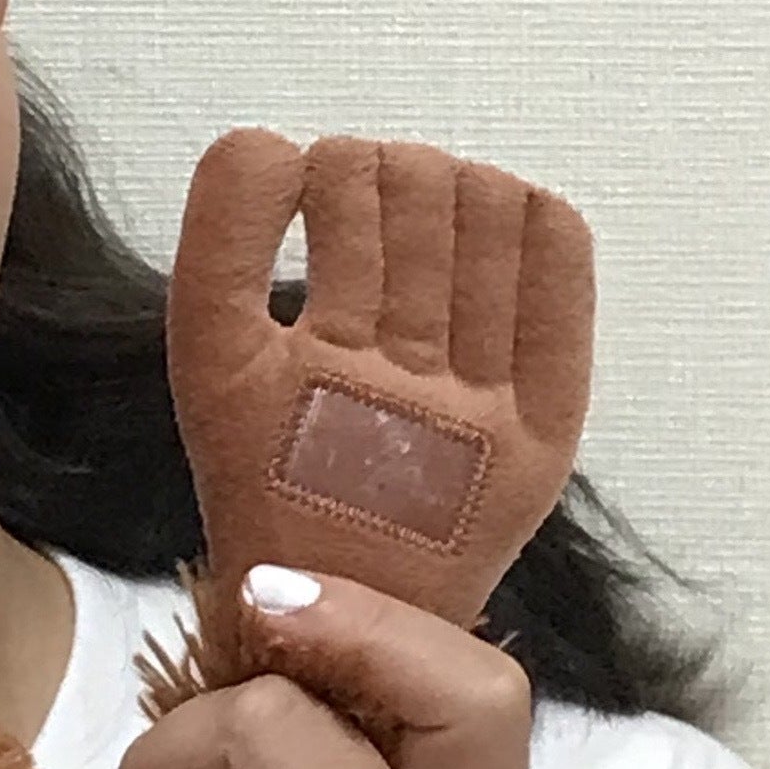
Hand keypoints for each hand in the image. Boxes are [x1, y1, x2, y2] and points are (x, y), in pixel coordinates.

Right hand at [167, 131, 593, 673]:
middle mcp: (359, 394)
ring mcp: (460, 416)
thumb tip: (269, 145)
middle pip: (396, 185)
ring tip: (426, 211)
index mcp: (253, 379)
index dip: (309, 161)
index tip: (301, 180)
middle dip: (372, 167)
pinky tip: (504, 221)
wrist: (348, 623)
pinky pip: (561, 273)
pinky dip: (536, 218)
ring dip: (444, 180)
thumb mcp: (209, 365)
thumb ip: (220, 245)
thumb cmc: (276, 478)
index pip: (298, 194)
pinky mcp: (542, 438)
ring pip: (476, 206)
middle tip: (363, 196)